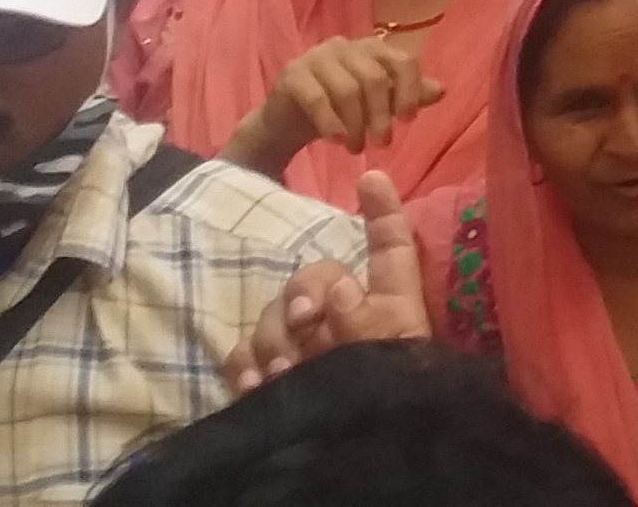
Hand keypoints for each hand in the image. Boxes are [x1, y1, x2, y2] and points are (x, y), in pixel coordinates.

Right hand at [228, 174, 429, 392]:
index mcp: (391, 307)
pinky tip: (254, 386)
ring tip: (283, 372)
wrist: (362, 460)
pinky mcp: (270, 378)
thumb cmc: (392, 405)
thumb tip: (336, 290)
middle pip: (313, 274)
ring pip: (274, 313)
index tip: (372, 177)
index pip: (390, 249)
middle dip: (304, 289)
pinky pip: (244, 354)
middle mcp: (344, 318)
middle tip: (304, 322)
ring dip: (274, 334)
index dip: (383, 212)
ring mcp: (304, 347)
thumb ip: (369, 322)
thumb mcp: (394, 361)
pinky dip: (245, 364)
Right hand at [231, 33, 440, 173]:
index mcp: (373, 49)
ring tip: (357, 148)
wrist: (288, 120)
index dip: (410, 90)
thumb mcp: (378, 104)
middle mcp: (347, 46)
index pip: (403, 61)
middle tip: (382, 144)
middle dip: (381, 115)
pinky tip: (338, 141)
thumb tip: (442, 90)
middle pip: (374, 78)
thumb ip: (408, 96)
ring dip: (356, 125)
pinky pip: (317, 98)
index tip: (408, 120)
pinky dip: (332, 123)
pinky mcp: (292, 74)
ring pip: (347, 89)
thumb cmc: (341, 110)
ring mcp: (317, 56)